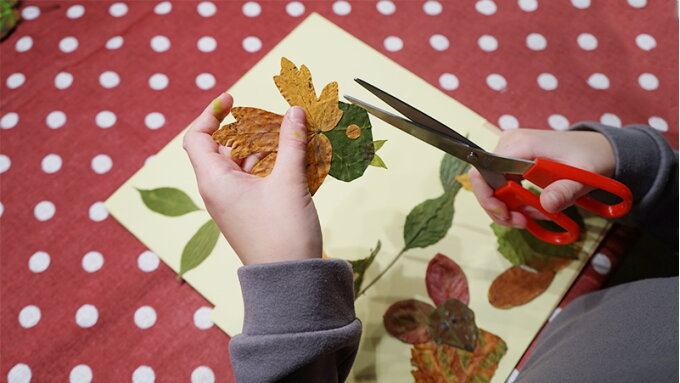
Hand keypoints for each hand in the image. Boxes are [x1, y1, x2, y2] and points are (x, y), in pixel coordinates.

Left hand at [183, 92, 321, 264]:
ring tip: (290, 139)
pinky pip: (253, 180)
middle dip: (248, 130)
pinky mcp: (248, 213)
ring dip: (263, 148)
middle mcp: (218, 191)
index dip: (211, 114)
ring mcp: (233, 203)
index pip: (197, 137)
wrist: (290, 280)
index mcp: (215, 180)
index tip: (232, 100)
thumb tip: (295, 112)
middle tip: (275, 121)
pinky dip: (269, 166)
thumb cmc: (283, 232)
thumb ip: (292, 142)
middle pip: (222, 147)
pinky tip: (294, 161)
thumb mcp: (290, 182)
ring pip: (241, 164)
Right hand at [469, 129, 615, 227]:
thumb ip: (566, 190)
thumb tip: (547, 204)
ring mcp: (509, 151)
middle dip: (500, 209)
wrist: (598, 148)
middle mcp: (509, 144)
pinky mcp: (512, 160)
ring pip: (492, 187)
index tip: (509, 216)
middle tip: (522, 222)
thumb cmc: (591, 157)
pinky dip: (514, 202)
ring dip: (509, 208)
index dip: (489, 198)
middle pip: (485, 182)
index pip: (484, 171)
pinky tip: (533, 208)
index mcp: (521, 143)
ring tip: (534, 216)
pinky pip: (502, 185)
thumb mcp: (585, 176)